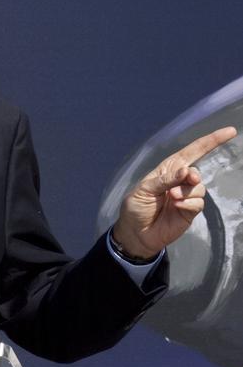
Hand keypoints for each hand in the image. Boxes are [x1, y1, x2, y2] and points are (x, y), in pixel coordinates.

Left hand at [112, 127, 236, 258]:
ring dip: (186, 192)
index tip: (230, 132)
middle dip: (192, 176)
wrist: (136, 234)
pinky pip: (198, 203)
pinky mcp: (190, 211)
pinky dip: (188, 204)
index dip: (211, 141)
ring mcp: (186, 196)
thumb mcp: (144, 190)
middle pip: (196, 172)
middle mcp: (180, 181)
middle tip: (182, 184)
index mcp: (168, 170)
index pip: (191, 152)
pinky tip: (176, 207)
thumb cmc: (135, 208)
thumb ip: (165, 180)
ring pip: (199, 188)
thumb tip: (187, 171)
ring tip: (171, 199)